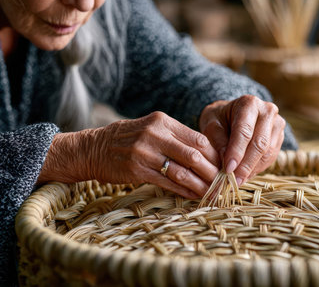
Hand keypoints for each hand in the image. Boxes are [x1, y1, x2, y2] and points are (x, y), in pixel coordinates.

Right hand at [37, 112, 219, 198]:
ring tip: (211, 194)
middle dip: (212, 172)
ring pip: (182, 171)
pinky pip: (167, 183)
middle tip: (222, 183)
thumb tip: (206, 153)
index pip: (198, 139)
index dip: (214, 155)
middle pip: (194, 155)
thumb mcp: (152, 128)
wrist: (95, 148)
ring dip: (200, 185)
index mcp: (163, 121)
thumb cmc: (129, 139)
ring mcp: (145, 153)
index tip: (223, 166)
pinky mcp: (137, 170)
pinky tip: (193, 196)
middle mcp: (155, 134)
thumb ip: (177, 137)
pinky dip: (184, 191)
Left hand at [199, 95, 284, 185]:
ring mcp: (277, 123)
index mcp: (249, 103)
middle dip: (246, 165)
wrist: (231, 114)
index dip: (236, 152)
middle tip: (233, 181)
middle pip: (260, 143)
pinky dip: (258, 168)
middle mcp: (267, 111)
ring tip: (238, 180)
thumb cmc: (219, 118)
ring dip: (252, 169)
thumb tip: (227, 163)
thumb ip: (218, 141)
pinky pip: (272, 157)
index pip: (244, 131)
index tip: (228, 169)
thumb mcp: (211, 124)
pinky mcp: (280, 136)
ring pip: (268, 152)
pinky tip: (245, 175)